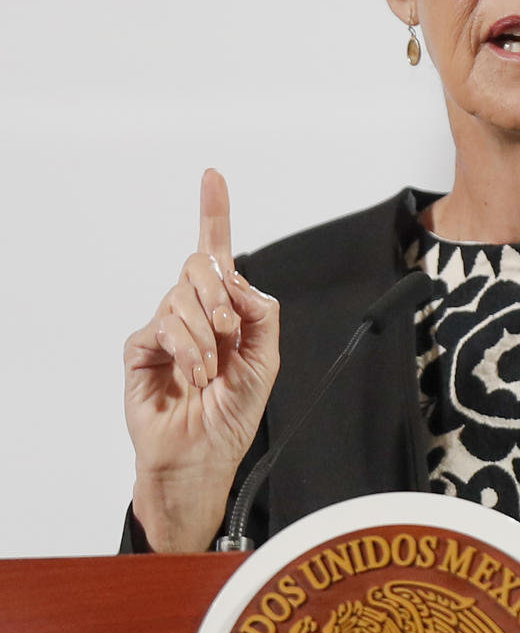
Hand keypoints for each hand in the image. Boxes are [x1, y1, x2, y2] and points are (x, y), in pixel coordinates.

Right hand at [124, 169, 278, 550]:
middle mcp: (194, 310)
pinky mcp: (141, 346)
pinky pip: (163, 325)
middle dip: (219, 294)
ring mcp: (165, 327)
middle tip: (229, 332)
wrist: (200, 456)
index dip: (214, 212)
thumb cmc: (232, 413)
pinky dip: (186, 350)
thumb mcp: (266, 360)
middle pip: (199, 265)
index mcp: (226, 308)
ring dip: (205, 335)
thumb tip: (236, 280)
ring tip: (209, 370)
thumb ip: (260, 313)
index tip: (213, 176)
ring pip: (183, 296)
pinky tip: (191, 376)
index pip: (219, 252)